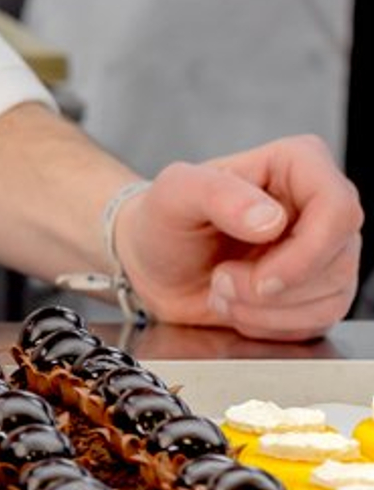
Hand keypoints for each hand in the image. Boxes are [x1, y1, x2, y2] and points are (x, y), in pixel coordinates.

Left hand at [116, 139, 362, 341]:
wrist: (151, 265)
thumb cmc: (163, 220)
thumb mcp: (173, 195)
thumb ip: (215, 193)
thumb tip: (270, 220)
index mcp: (296, 164)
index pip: (338, 208)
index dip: (307, 251)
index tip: (260, 275)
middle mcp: (319, 206)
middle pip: (337, 260)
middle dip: (273, 287)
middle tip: (221, 281)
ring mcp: (324, 250)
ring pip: (333, 297)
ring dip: (267, 310)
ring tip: (222, 289)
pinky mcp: (319, 290)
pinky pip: (320, 321)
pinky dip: (271, 325)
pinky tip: (237, 307)